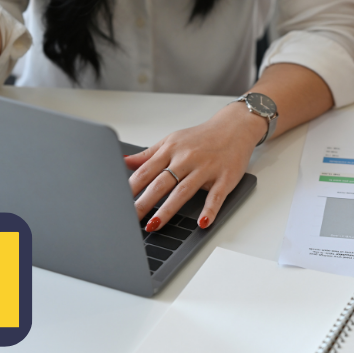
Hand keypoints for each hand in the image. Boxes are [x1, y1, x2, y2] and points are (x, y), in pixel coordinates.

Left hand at [124, 102, 267, 230]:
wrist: (235, 127)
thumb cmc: (202, 137)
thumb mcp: (173, 140)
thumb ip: (149, 154)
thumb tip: (125, 161)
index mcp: (171, 150)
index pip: (146, 171)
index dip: (131, 187)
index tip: (118, 202)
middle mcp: (187, 158)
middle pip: (161, 182)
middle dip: (144, 202)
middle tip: (130, 219)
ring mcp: (206, 169)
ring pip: (183, 191)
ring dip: (168, 209)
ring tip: (154, 225)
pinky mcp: (225, 178)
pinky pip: (216, 196)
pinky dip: (210, 210)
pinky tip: (202, 222)